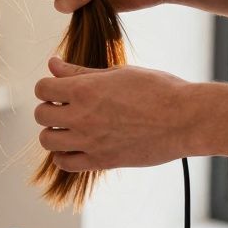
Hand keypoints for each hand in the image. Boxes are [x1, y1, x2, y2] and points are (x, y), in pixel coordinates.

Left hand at [33, 57, 199, 170]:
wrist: (187, 119)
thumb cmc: (158, 90)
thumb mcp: (118, 73)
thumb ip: (80, 72)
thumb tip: (53, 64)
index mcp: (85, 90)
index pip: (42, 89)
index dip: (48, 87)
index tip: (59, 89)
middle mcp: (82, 117)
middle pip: (40, 115)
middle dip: (49, 109)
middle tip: (65, 108)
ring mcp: (90, 141)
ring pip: (47, 141)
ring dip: (53, 133)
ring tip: (69, 128)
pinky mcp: (102, 161)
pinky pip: (65, 163)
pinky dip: (64, 156)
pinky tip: (75, 146)